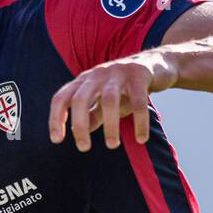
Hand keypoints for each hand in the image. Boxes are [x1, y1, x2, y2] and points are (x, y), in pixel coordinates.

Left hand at [48, 50, 177, 149]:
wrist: (156, 63)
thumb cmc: (125, 87)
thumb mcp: (104, 102)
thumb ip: (91, 115)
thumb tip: (78, 132)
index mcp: (84, 81)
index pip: (61, 98)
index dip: (55, 118)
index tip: (56, 140)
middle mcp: (97, 75)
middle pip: (80, 99)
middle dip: (79, 125)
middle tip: (84, 148)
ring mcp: (118, 73)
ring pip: (109, 100)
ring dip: (109, 125)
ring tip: (112, 145)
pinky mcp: (140, 75)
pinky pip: (138, 101)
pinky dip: (139, 122)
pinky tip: (141, 139)